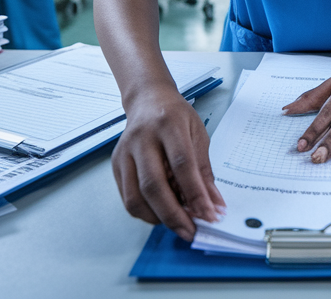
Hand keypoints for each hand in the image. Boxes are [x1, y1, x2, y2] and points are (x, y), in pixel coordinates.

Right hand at [112, 88, 224, 241]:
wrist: (148, 100)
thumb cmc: (176, 117)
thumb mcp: (198, 136)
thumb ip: (204, 172)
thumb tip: (214, 206)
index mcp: (168, 125)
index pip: (182, 165)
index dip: (196, 195)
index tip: (210, 216)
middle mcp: (142, 138)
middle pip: (154, 185)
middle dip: (174, 215)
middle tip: (191, 231)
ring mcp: (125, 152)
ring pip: (135, 197)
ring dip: (158, 218)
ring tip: (178, 223)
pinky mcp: (116, 164)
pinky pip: (127, 198)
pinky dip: (146, 212)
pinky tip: (162, 213)